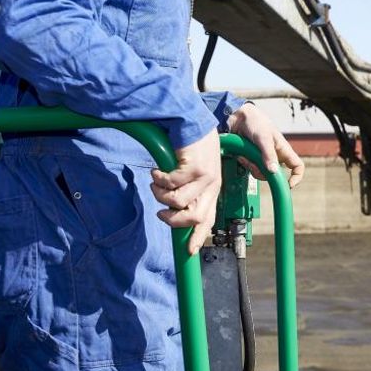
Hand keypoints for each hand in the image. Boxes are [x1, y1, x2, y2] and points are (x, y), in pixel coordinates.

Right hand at [150, 129, 221, 254]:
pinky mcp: (193, 167)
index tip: (188, 250)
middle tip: (160, 212)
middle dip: (173, 220)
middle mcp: (212, 185)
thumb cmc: (192, 145)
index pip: (208, 218)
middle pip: (194, 218)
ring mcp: (204, 176)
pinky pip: (170, 185)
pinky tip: (156, 171)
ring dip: (160, 195)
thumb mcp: (196, 170)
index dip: (198, 236)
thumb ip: (190, 189)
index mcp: (213, 188)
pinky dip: (158, 180)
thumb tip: (175, 211)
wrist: (192, 120)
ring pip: (177, 202)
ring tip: (156, 182)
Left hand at [228, 103, 304, 188]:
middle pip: (275, 175)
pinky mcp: (252, 158)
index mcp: (283, 150)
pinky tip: (241, 155)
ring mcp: (263, 158)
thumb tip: (274, 172)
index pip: (297, 166)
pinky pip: (250, 168)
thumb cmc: (255, 122)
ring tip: (245, 155)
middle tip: (254, 163)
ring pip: (261, 173)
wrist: (237, 117)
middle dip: (263, 172)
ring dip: (252, 167)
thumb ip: (268, 154)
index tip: (288, 185)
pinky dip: (245, 164)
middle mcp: (275, 156)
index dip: (296, 177)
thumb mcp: (263, 138)